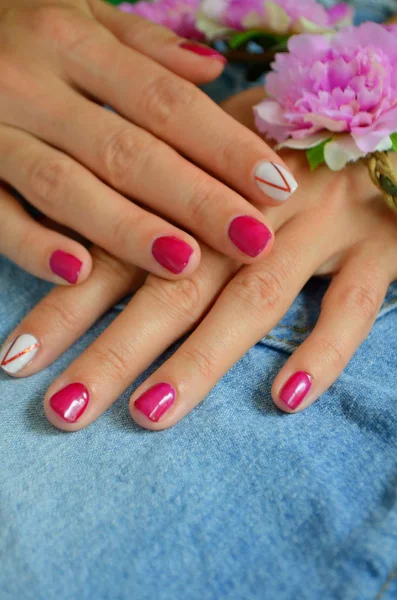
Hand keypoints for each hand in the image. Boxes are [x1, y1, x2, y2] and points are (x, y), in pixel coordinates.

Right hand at [0, 0, 295, 284]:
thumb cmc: (17, 30)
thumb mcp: (77, 15)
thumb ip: (143, 46)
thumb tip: (212, 71)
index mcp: (72, 41)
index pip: (165, 102)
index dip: (223, 145)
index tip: (276, 185)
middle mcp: (33, 84)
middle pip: (128, 150)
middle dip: (195, 199)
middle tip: (253, 240)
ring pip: (68, 186)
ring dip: (128, 230)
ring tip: (186, 263)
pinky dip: (33, 245)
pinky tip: (79, 273)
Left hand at [2, 87, 394, 429]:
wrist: (384, 116)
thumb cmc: (290, 139)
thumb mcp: (218, 151)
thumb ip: (158, 200)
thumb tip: (86, 241)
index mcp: (202, 184)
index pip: (123, 250)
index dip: (67, 305)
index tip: (21, 359)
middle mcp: (251, 210)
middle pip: (174, 285)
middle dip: (114, 350)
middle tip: (64, 410)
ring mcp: (318, 224)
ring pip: (253, 297)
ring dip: (200, 360)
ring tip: (148, 416)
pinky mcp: (377, 243)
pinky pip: (351, 302)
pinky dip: (324, 350)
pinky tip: (287, 399)